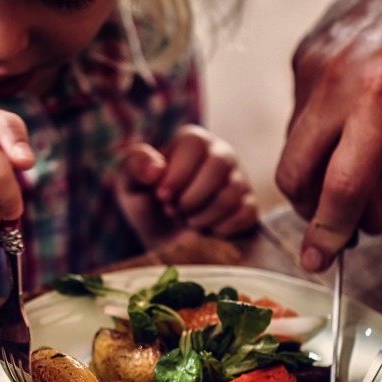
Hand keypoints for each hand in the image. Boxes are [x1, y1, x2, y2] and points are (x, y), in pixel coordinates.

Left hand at [115, 124, 257, 247]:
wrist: (166, 241)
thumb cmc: (148, 205)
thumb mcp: (131, 185)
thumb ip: (134, 166)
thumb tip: (156, 168)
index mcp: (192, 141)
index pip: (194, 143)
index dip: (177, 173)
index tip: (161, 197)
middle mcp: (221, 154)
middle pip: (218, 166)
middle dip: (190, 197)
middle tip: (173, 212)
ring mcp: (239, 180)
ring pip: (231, 194)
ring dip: (202, 216)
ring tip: (187, 220)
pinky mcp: (249, 206)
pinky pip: (245, 214)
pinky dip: (220, 228)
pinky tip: (206, 230)